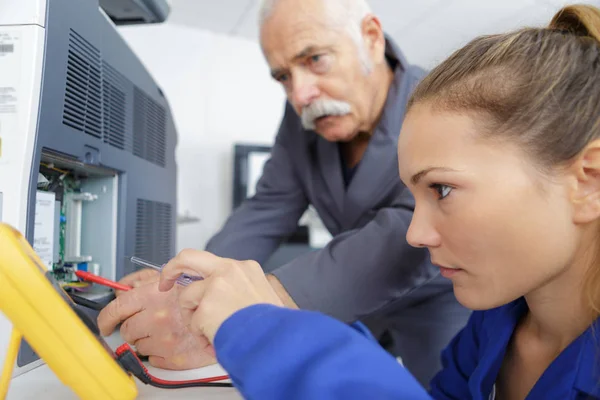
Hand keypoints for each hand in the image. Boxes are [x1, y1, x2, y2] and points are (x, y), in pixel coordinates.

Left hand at [97, 271, 216, 369]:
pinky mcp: (172, 358)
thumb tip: (122, 285)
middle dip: (134, 327)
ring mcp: (164, 340)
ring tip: (167, 330)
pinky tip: (174, 340)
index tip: (105, 324)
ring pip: (138, 346)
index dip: (106, 318)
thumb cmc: (204, 295)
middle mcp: (156, 318)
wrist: (231, 315)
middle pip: (126, 330)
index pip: (116, 309)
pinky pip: (153, 359)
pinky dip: (160, 352)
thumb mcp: (175, 276)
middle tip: (149, 322)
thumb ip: (144, 278)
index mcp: (153, 295)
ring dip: (148, 339)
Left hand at [158, 249, 283, 342]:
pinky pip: (193, 323)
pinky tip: (216, 341)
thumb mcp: (261, 296)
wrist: (278, 339)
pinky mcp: (206, 305)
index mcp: (245, 268)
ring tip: (212, 333)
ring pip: (187, 298)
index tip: (188, 279)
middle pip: (187, 258)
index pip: (211, 262)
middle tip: (165, 282)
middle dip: (171, 269)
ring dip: (193, 318)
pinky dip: (201, 336)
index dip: (197, 274)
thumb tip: (219, 300)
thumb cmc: (272, 325)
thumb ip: (238, 290)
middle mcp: (228, 270)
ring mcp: (216, 286)